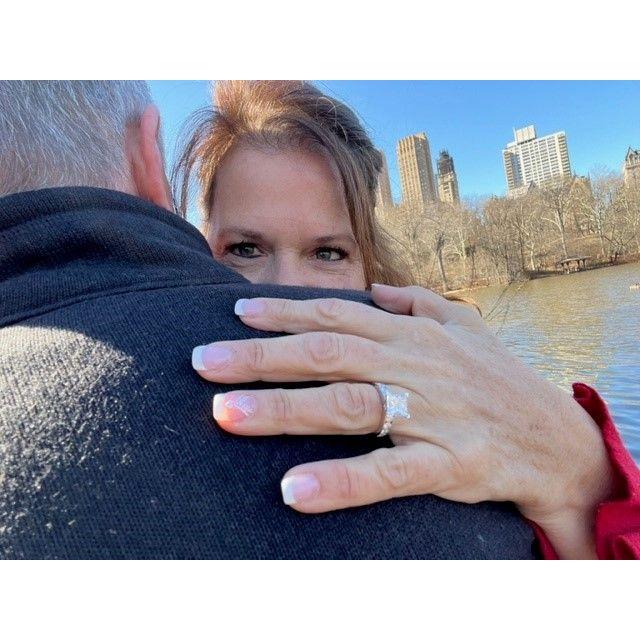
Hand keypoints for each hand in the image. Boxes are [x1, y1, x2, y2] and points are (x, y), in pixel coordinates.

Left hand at [192, 284, 613, 557]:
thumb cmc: (498, 378)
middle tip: (202, 362)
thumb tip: (379, 289)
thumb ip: (418, 302)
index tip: (235, 313)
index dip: (284, 312)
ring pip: (346, 407)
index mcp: (411, 335)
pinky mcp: (448, 464)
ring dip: (283, 410)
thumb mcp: (466, 324)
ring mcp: (429, 414)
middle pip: (326, 354)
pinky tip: (293, 491)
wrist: (555, 438)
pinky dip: (340, 481)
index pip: (336, 314)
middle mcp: (413, 366)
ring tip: (225, 414)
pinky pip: (386, 473)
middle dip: (261, 356)